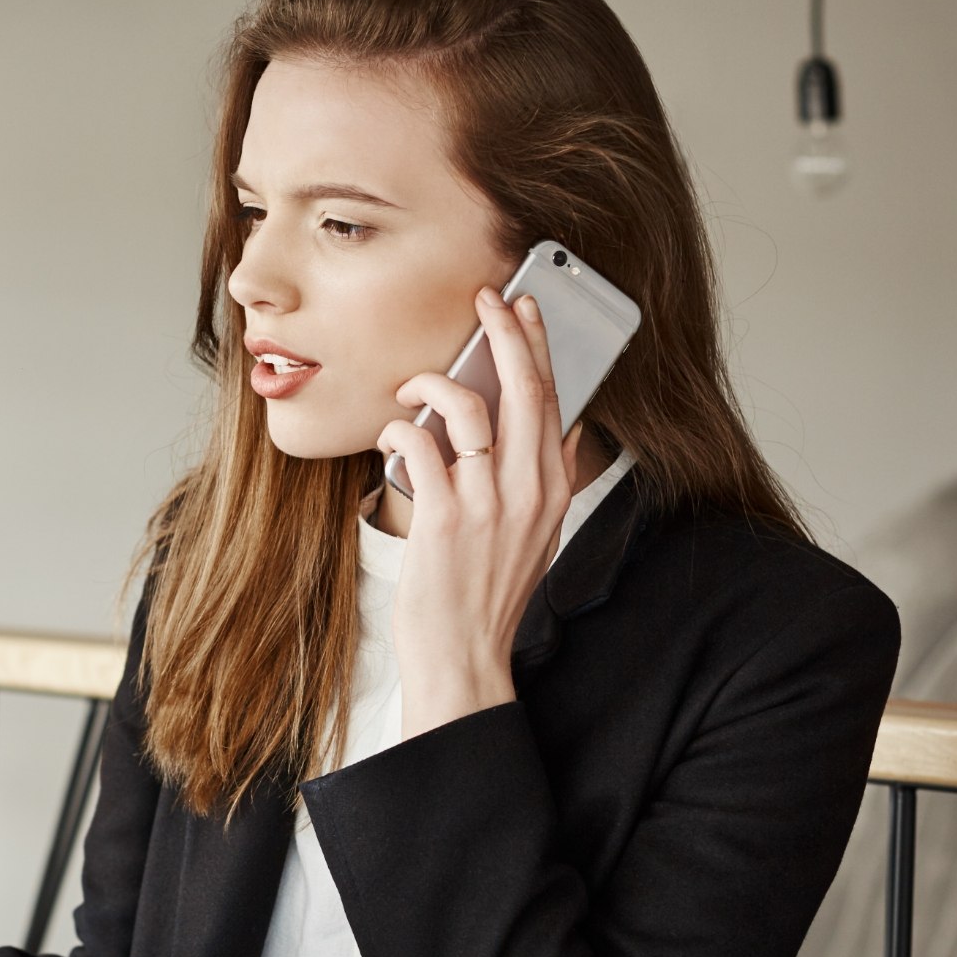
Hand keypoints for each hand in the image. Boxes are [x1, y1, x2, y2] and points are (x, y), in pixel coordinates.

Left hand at [378, 286, 584, 738]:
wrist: (464, 658)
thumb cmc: (487, 596)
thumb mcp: (537, 537)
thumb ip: (549, 481)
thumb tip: (565, 427)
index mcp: (551, 492)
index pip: (554, 401)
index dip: (539, 348)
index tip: (524, 309)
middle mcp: (527, 492)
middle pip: (523, 390)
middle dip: (504, 333)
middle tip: (486, 298)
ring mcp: (486, 504)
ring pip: (469, 409)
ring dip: (433, 383)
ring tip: (411, 390)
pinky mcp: (444, 518)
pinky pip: (420, 445)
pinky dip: (400, 429)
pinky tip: (390, 436)